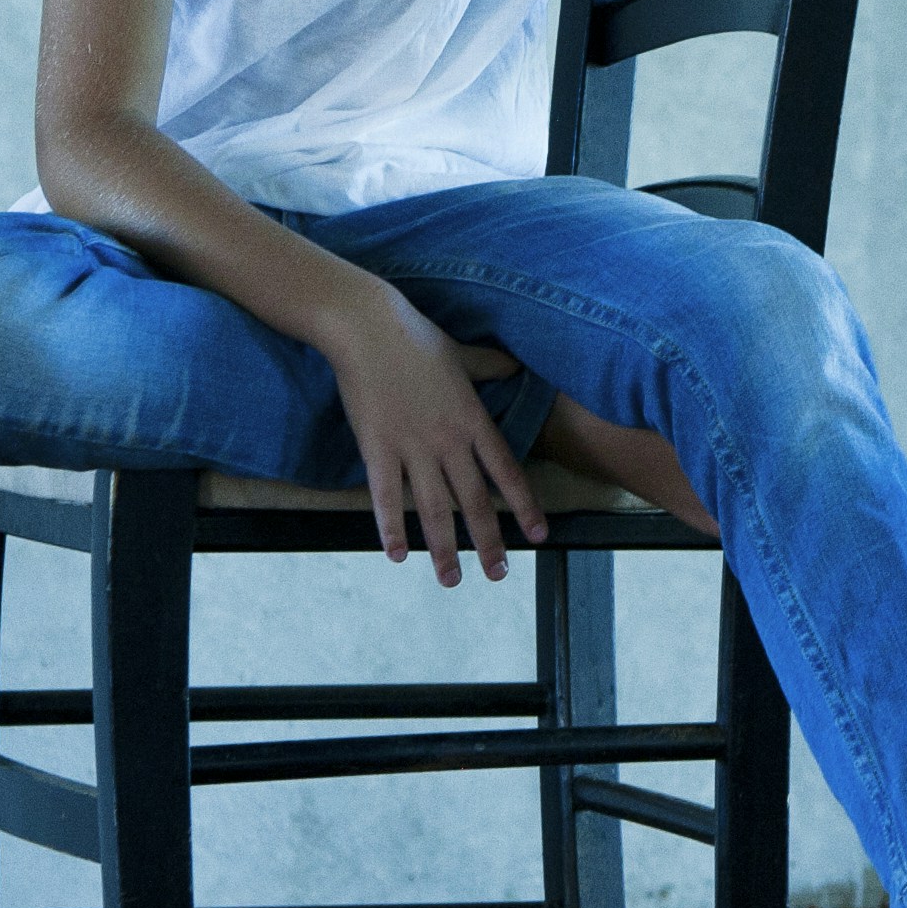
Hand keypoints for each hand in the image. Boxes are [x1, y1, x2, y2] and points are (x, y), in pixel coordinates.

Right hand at [316, 284, 544, 585]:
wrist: (368, 327)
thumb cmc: (415, 337)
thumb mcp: (462, 353)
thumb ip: (490, 367)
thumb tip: (515, 366)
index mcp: (472, 420)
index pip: (506, 472)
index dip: (524, 506)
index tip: (538, 535)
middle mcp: (449, 440)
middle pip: (475, 500)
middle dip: (489, 542)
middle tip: (499, 576)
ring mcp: (413, 446)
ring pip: (435, 508)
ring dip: (444, 548)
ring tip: (452, 580)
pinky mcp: (377, 447)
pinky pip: (387, 496)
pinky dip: (391, 527)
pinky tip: (397, 555)